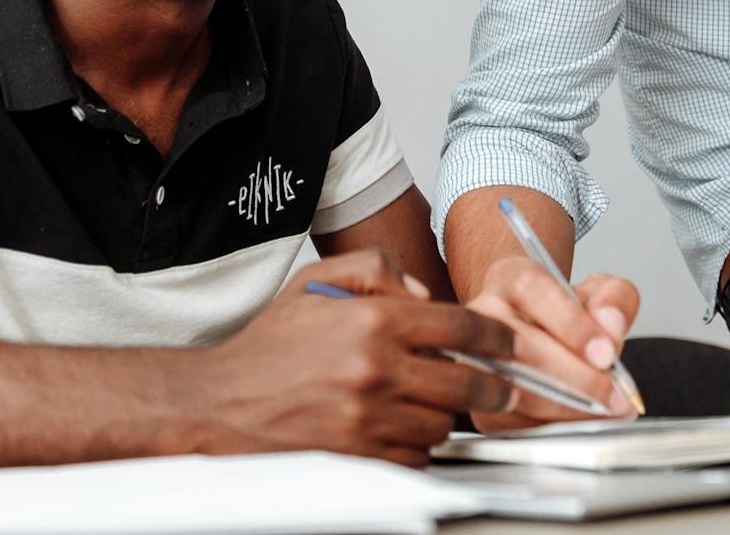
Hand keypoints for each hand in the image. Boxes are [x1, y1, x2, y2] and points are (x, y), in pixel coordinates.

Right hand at [197, 249, 517, 465]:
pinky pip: (413, 458)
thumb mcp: (315, 282)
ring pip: (441, 425)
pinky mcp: (358, 456)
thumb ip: (375, 271)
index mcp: (372, 320)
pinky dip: (414, 447)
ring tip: (426, 405)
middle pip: (467, 383)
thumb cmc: (269, 345)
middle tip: (500, 388)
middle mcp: (376, 369)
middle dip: (494, 387)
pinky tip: (397, 429)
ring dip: (443, 417)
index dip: (497, 335)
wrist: (221, 401)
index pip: (461, 325)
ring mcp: (368, 417)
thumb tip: (426, 295)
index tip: (508, 343)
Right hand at [462, 254, 640, 430]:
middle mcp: (482, 316)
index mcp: (509, 279)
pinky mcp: (480, 405)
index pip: (531, 290)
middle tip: (614, 394)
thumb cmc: (569, 320)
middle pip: (518, 344)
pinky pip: (512, 422)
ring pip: (512, 387)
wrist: (544, 343)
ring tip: (606, 411)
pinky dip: (552, 428)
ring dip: (565, 406)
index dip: (571, 323)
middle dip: (573, 376)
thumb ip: (614, 299)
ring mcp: (474, 362)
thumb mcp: (600, 296)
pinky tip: (581, 422)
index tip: (605, 353)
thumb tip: (609, 327)